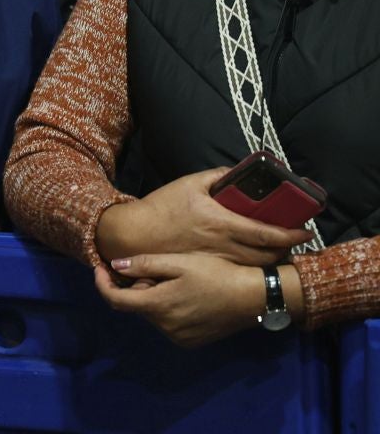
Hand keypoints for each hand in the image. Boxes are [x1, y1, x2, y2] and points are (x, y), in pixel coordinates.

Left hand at [96, 253, 275, 346]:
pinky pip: (167, 323)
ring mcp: (179, 337)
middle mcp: (165, 328)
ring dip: (153, 297)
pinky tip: (186, 295)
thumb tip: (114, 266)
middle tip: (158, 269)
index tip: (100, 268)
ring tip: (177, 281)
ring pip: (152, 314)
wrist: (253, 297)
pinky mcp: (191, 341)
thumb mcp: (178, 263)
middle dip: (138, 286)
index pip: (115, 301)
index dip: (102, 284)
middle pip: (136, 305)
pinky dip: (167, 309)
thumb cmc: (216, 273)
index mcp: (158, 306)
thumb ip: (143, 265)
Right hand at [97, 168, 312, 266]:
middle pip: (267, 256)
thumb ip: (216, 176)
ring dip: (273, 260)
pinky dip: (254, 266)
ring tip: (279, 250)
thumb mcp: (189, 183)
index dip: (290, 235)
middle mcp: (224, 246)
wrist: (136, 234)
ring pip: (256, 266)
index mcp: (222, 223)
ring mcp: (218, 261)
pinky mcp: (209, 268)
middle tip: (295, 242)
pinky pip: (240, 270)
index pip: (266, 233)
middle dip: (286, 250)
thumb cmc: (162, 207)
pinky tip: (255, 259)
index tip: (306, 232)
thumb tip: (237, 172)